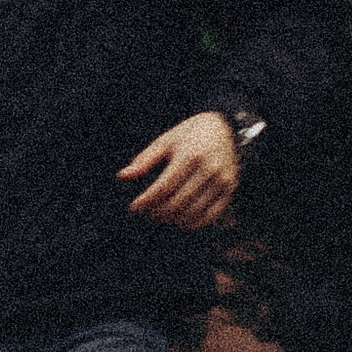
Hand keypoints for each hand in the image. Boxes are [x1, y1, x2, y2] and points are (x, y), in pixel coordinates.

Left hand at [118, 110, 241, 231]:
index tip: (135, 206)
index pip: (164, 187)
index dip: (147, 200)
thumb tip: (123, 176)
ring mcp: (221, 181)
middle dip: (158, 211)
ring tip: (161, 215)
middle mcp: (208, 169)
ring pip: (193, 212)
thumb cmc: (191, 134)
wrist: (225, 129)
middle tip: (148, 211)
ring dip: (173, 219)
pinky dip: (193, 223)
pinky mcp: (229, 190)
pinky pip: (210, 216)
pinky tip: (180, 220)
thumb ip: (144, 159)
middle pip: (178, 202)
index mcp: (189, 155)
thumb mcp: (166, 140)